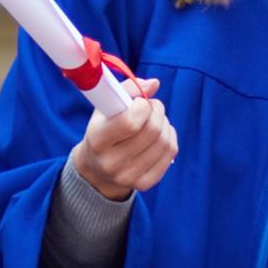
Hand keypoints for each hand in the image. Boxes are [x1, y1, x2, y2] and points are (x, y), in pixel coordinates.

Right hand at [64, 81, 177, 201]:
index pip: (130, 122)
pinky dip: (170, 136)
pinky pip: (170, 153)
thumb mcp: (104, 108)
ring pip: (164, 141)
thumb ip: (127, 90)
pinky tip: (161, 132)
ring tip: (155, 118)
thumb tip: (154, 84)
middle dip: (157, 110)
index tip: (139, 100)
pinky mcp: (145, 184)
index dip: (142, 105)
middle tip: (151, 105)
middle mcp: (111, 163)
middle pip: (152, 130)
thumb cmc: (103, 128)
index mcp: (97, 141)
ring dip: (164, 122)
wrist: (96, 168)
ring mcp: (129, 177)